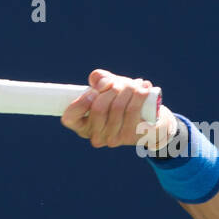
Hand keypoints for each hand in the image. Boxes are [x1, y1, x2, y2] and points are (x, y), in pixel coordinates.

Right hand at [61, 68, 175, 148]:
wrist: (149, 121)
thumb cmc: (122, 101)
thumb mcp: (108, 88)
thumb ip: (99, 79)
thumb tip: (98, 79)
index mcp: (82, 125)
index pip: (69, 117)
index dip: (82, 101)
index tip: (95, 90)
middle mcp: (95, 136)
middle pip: (98, 108)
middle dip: (111, 88)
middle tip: (120, 83)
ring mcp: (113, 139)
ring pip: (117, 107)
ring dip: (127, 89)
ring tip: (134, 84)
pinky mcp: (131, 137)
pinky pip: (133, 110)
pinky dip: (139, 94)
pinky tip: (144, 87)